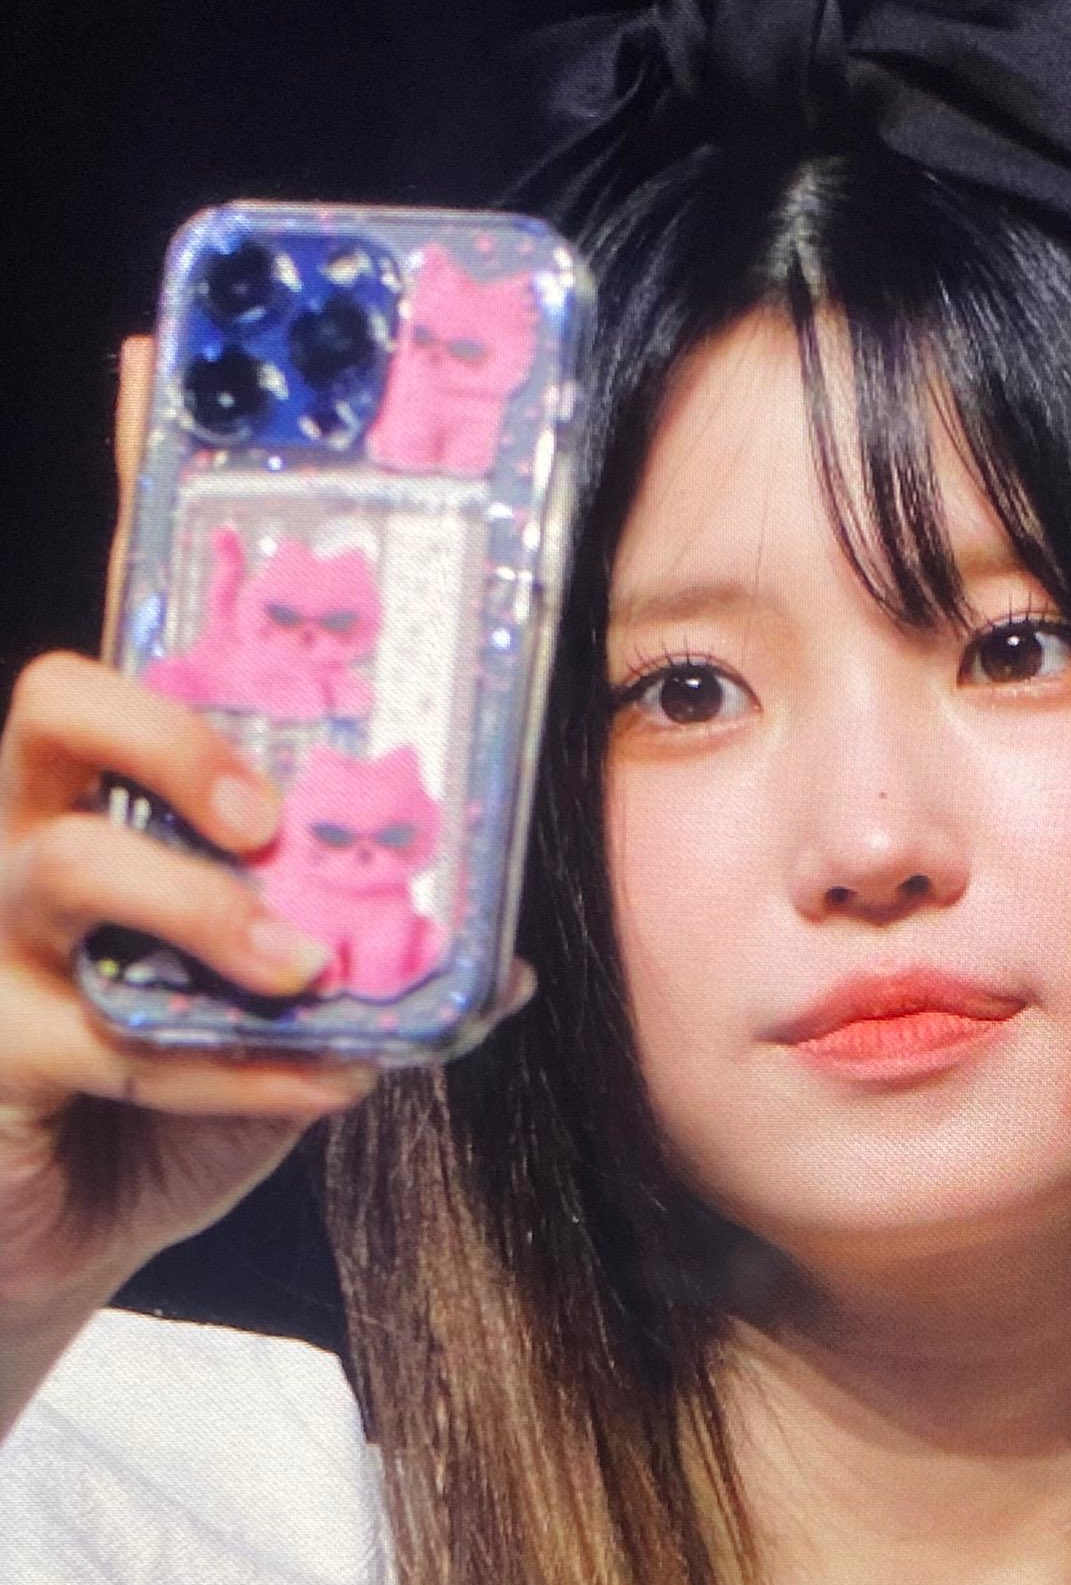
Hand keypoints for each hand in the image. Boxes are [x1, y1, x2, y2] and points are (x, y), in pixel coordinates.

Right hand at [0, 341, 526, 1316]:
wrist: (70, 1224)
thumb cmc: (184, 1073)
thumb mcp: (293, 994)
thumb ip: (373, 950)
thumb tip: (509, 948)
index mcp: (129, 788)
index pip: (131, 618)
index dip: (134, 485)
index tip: (150, 360)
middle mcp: (39, 828)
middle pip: (59, 695)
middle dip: (177, 733)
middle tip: (275, 810)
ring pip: (64, 859)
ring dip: (210, 913)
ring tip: (303, 968)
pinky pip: (110, 1036)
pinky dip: (234, 1068)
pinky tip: (316, 1088)